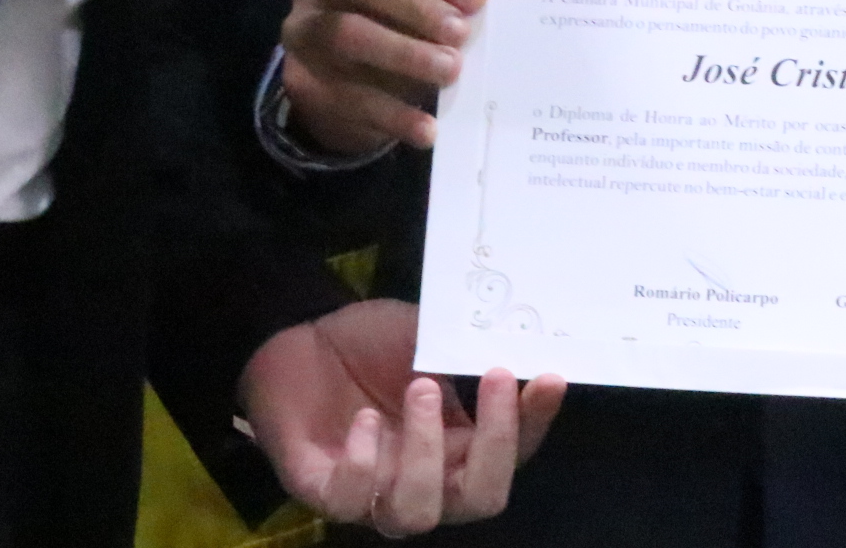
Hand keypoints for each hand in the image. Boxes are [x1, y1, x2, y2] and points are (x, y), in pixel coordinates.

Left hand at [241, 299, 564, 536]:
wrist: (297, 339)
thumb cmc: (370, 342)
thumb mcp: (425, 333)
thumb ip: (465, 345)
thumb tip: (519, 335)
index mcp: (460, 445)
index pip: (512, 451)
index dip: (533, 422)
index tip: (547, 376)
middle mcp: (426, 478)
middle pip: (481, 499)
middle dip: (495, 444)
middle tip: (492, 376)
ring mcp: (376, 490)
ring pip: (418, 513)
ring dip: (427, 452)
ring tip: (421, 385)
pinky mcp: (325, 489)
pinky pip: (353, 501)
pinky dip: (365, 462)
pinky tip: (365, 419)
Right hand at [284, 0, 485, 152]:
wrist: (331, 84)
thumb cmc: (386, 28)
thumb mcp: (409, 6)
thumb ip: (438, 0)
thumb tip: (474, 6)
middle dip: (416, 6)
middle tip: (460, 33)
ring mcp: (303, 31)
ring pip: (346, 33)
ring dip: (404, 53)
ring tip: (449, 71)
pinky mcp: (301, 80)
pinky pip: (346, 96)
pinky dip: (392, 114)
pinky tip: (426, 128)